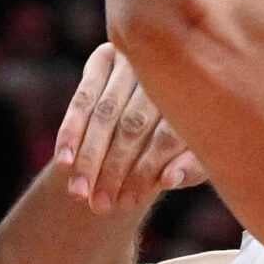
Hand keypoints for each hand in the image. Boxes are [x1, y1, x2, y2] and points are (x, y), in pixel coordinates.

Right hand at [53, 44, 205, 212]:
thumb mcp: (199, 158)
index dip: (144, 172)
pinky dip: (71, 132)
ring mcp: (132, 60)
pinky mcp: (103, 58)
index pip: (165, 136)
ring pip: (104, 114)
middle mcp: (165, 69)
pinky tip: (63, 162)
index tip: (127, 203)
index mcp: (196, 92)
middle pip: (132, 126)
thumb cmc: (185, 140)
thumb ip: (190, 171)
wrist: (160, 109)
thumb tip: (169, 179)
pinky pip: (82, 99)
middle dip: (111, 169)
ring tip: (78, 192)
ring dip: (87, 157)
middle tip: (98, 205)